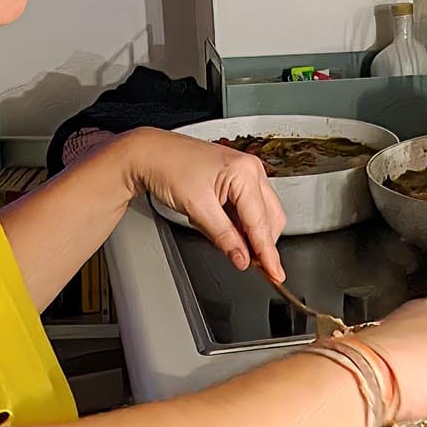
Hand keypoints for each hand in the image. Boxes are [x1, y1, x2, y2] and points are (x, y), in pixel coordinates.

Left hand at [131, 130, 285, 280]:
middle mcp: (251, 170)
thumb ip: (223, 236)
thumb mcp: (197, 208)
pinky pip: (250, 207)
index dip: (267, 252)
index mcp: (245, 173)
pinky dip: (241, 223)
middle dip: (261, 242)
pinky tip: (225, 228)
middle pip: (269, 218)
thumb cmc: (168, 167)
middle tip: (249, 263)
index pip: (261, 222)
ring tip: (230, 243)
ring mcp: (246, 173)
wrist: (151, 153)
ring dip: (250, 233)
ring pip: (262, 214)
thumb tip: (241, 257)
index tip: (275, 273)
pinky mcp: (238, 178)